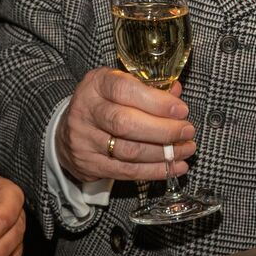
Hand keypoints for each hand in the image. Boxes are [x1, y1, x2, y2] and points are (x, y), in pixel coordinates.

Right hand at [58, 67, 194, 183]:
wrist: (68, 130)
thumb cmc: (105, 103)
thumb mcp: (121, 85)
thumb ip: (149, 88)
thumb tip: (176, 93)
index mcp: (97, 84)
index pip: (124, 90)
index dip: (156, 102)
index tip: (181, 111)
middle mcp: (86, 110)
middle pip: (125, 123)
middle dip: (163, 130)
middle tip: (187, 131)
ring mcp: (84, 139)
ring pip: (127, 151)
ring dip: (163, 153)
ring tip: (185, 149)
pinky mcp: (89, 164)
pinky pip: (125, 171)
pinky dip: (154, 171)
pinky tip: (173, 167)